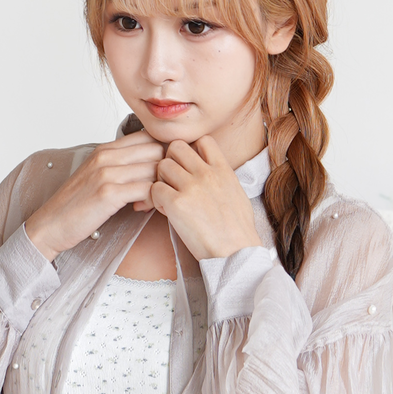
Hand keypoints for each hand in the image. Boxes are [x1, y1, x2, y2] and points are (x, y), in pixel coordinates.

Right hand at [24, 136, 159, 258]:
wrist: (50, 224)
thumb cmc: (76, 204)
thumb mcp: (96, 175)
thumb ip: (119, 165)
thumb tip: (148, 163)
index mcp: (105, 149)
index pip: (148, 136)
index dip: (164, 152)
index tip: (165, 171)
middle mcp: (106, 156)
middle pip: (157, 149)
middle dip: (167, 169)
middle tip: (165, 187)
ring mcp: (107, 173)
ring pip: (155, 169)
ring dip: (161, 186)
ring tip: (155, 200)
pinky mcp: (109, 193)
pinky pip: (147, 189)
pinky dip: (153, 200)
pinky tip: (145, 208)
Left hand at [149, 138, 264, 262]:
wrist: (236, 253)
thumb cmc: (238, 231)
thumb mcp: (236, 193)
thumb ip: (221, 177)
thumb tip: (211, 172)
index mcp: (223, 170)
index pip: (202, 140)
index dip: (191, 149)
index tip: (188, 164)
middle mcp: (206, 173)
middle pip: (176, 147)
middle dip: (170, 161)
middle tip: (171, 180)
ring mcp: (191, 187)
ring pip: (162, 166)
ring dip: (160, 180)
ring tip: (168, 197)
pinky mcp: (177, 204)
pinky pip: (154, 189)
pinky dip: (155, 200)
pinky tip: (165, 211)